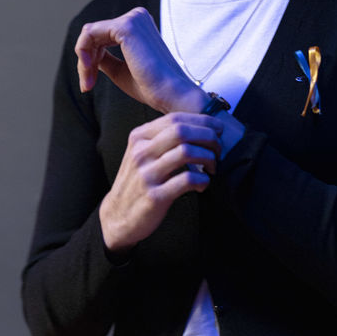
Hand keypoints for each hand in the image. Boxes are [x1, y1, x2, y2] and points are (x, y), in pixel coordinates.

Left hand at [75, 7, 203, 113]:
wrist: (170, 94)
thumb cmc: (150, 87)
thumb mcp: (120, 69)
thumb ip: (105, 58)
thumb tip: (87, 53)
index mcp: (139, 25)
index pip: (101, 36)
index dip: (90, 60)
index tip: (89, 84)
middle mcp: (137, 16)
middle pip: (93, 34)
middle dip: (85, 61)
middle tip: (87, 86)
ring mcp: (132, 18)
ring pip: (89, 34)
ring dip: (83, 60)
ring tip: (88, 83)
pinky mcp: (126, 26)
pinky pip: (89, 33)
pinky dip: (83, 53)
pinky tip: (90, 69)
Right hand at [99, 112, 222, 251]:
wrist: (118, 216)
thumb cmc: (137, 182)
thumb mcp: (142, 154)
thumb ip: (162, 139)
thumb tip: (199, 126)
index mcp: (139, 137)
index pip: (175, 119)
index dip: (202, 121)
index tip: (218, 128)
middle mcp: (141, 152)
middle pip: (182, 131)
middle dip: (208, 136)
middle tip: (218, 148)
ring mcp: (147, 174)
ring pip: (186, 152)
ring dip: (208, 157)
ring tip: (212, 166)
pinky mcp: (155, 196)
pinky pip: (187, 180)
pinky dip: (202, 180)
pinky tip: (203, 183)